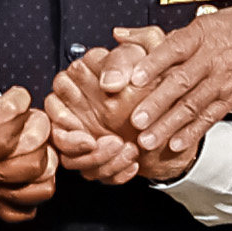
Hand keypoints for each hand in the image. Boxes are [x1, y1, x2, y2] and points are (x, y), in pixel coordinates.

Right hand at [45, 27, 190, 185]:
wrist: (178, 105)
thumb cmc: (157, 76)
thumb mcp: (145, 57)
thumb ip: (124, 60)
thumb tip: (109, 82)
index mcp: (80, 80)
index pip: (53, 103)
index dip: (64, 120)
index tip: (87, 134)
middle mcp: (77, 107)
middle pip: (59, 136)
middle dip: (78, 148)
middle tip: (109, 144)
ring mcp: (85, 133)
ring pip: (73, 160)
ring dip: (99, 162)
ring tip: (129, 152)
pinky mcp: (98, 154)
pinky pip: (94, 172)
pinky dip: (113, 173)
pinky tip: (133, 165)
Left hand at [114, 0, 231, 157]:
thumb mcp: (212, 17)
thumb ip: (168, 32)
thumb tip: (124, 34)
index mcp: (203, 35)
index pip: (175, 48)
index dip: (153, 64)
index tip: (133, 78)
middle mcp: (213, 59)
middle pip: (181, 83)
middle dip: (156, 104)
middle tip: (135, 120)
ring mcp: (223, 81)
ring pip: (192, 105)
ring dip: (168, 125)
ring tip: (148, 139)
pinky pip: (210, 118)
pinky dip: (192, 133)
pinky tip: (176, 144)